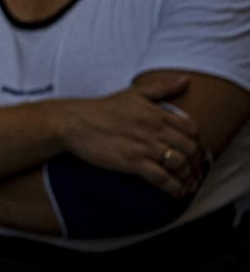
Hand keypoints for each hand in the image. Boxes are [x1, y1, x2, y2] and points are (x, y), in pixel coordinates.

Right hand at [53, 74, 203, 195]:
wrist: (74, 123)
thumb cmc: (102, 109)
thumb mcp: (134, 93)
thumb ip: (162, 87)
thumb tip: (186, 79)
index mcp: (157, 113)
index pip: (192, 129)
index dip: (197, 142)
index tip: (192, 151)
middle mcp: (155, 129)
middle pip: (190, 148)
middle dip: (196, 162)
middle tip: (193, 170)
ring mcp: (144, 146)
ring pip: (180, 164)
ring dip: (187, 176)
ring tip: (186, 182)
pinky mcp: (132, 162)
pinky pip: (162, 178)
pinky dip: (173, 188)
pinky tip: (176, 192)